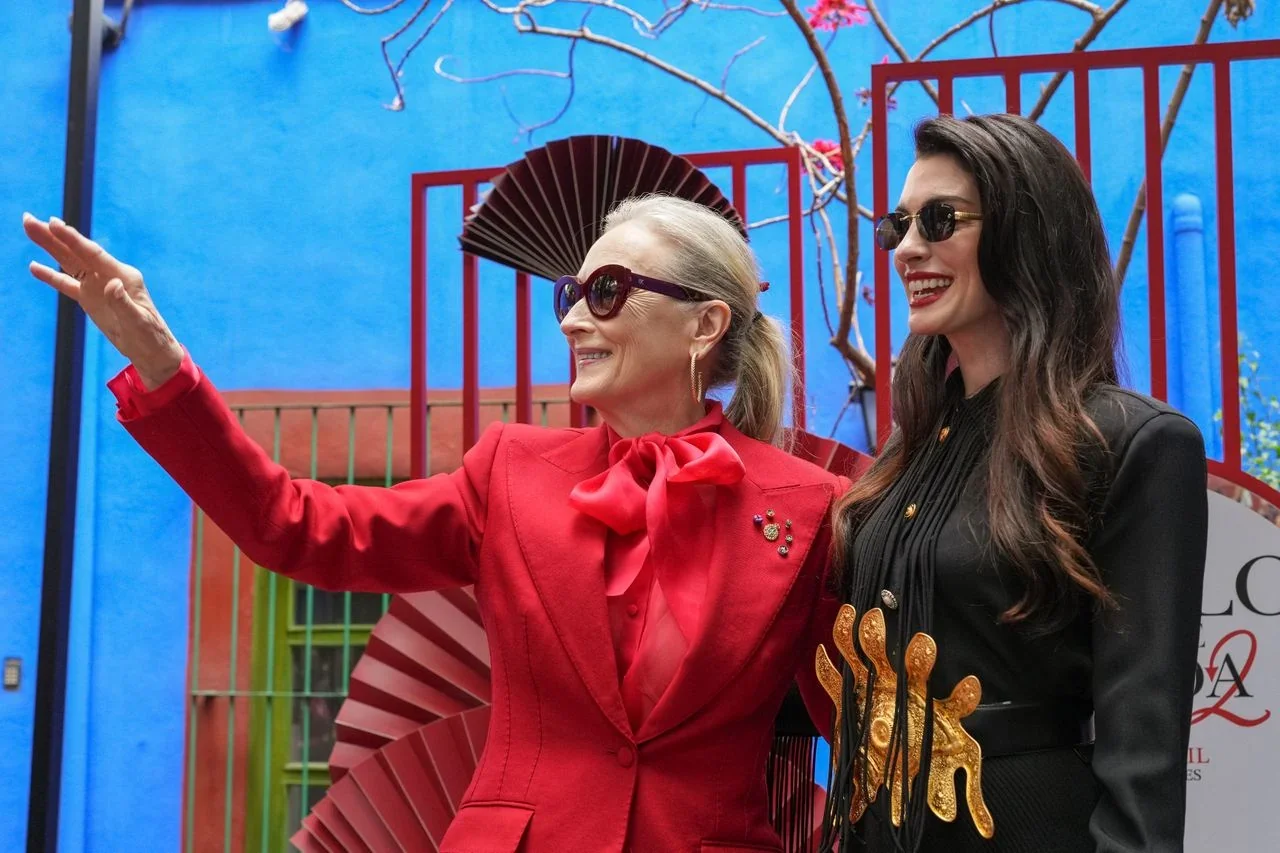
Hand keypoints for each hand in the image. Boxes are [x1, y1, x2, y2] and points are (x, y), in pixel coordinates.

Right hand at [23, 213, 183, 389]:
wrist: (152, 350)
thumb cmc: (150, 335)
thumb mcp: (138, 321)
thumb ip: (123, 303)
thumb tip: (111, 284)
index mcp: (124, 276)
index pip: (94, 253)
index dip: (73, 239)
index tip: (54, 223)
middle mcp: (109, 275)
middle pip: (76, 252)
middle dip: (53, 236)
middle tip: (29, 219)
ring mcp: (98, 286)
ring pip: (69, 262)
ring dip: (49, 247)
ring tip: (30, 229)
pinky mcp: (90, 298)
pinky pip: (67, 284)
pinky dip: (51, 275)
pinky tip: (34, 266)